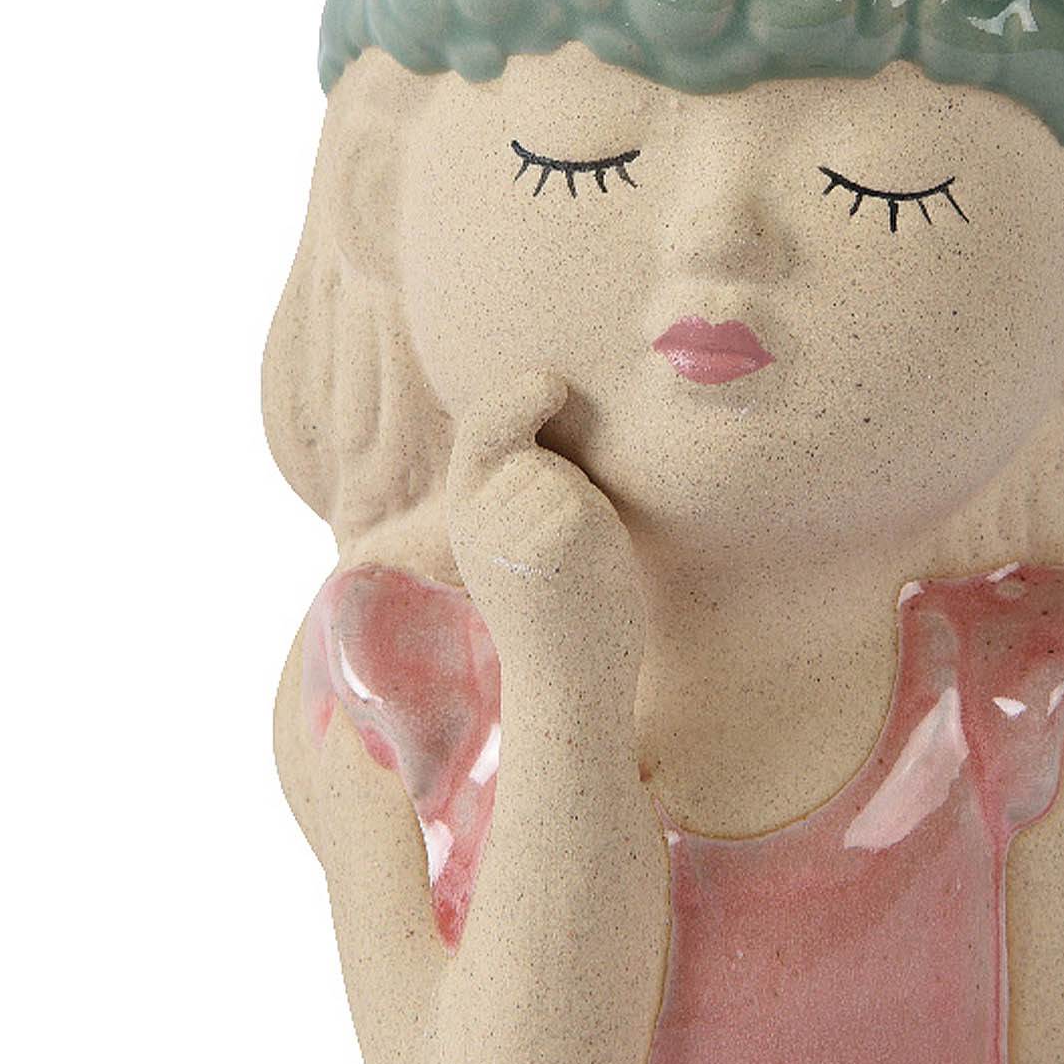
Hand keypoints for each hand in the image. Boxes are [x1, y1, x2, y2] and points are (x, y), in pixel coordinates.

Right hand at [445, 369, 643, 687]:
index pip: (484, 431)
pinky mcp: (551, 535)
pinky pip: (584, 502)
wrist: (568, 682)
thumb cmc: (556, 607)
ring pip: (563, 478)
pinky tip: (589, 568)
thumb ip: (513, 486)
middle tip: (566, 552)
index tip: (550, 381)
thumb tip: (548, 412)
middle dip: (566, 482)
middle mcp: (477, 515)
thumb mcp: (511, 541)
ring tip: (576, 566)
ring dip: (585, 507)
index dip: (515, 398)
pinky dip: (599, 526)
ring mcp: (511, 524)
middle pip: (536, 454)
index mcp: (465, 512)